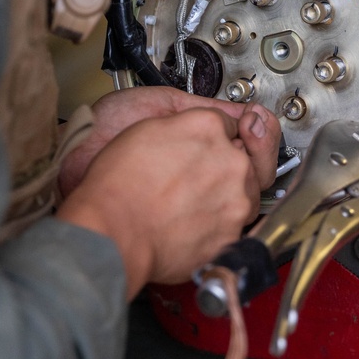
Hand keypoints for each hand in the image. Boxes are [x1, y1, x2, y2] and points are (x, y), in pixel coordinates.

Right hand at [56, 95, 280, 299]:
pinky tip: (190, 222)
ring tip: (191, 202)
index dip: (213, 137)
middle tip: (195, 178)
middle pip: (243, 158)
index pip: (229, 124)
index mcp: (208, 127)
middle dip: (225, 165)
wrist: (112, 233)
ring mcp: (235, 199)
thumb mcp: (145, 129)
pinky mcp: (232, 234)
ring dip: (227, 194)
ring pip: (246, 192)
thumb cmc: (118, 187)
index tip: (204, 147)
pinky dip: (217, 224)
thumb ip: (184, 124)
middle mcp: (230, 161)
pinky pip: (234, 224)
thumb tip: (199, 128)